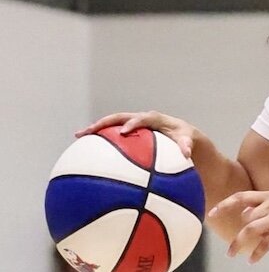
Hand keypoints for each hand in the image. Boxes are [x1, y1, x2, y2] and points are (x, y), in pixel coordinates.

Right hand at [76, 111, 196, 158]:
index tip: (124, 132)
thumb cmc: (184, 137)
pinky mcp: (128, 131)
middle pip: (118, 117)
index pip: (141, 118)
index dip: (132, 123)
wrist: (181, 133)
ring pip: (111, 124)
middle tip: (88, 131)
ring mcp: (132, 123)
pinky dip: (101, 139)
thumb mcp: (187, 140)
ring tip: (78, 136)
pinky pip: (112, 133)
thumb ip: (185, 145)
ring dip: (95, 129)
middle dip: (103, 123)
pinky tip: (87, 150)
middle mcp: (140, 118)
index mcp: (154, 119)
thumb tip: (187, 153)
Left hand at [209, 190, 268, 261]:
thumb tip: (243, 215)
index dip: (224, 205)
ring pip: (251, 230)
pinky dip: (256, 253)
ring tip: (233, 255)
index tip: (211, 214)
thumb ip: (261, 212)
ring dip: (239, 245)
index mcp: (268, 197)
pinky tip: (252, 260)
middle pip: (245, 219)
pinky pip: (264, 243)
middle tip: (229, 252)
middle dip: (235, 238)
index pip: (241, 197)